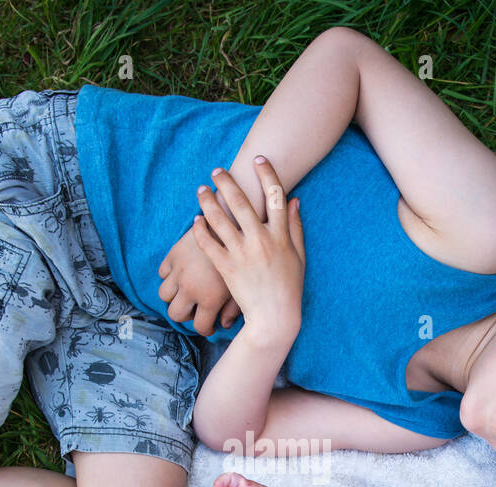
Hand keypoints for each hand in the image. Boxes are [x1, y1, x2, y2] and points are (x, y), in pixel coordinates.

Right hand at [157, 226, 240, 336]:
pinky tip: (181, 274)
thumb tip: (225, 324)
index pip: (199, 327)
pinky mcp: (174, 254)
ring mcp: (180, 271)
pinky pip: (162, 273)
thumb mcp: (244, 284)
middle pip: (175, 314)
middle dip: (185, 316)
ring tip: (185, 292)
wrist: (235, 220)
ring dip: (174, 296)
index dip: (205, 329)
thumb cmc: (247, 254)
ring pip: (164, 295)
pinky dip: (169, 276)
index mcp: (210, 299)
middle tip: (195, 310)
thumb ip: (233, 309)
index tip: (209, 326)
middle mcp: (191, 288)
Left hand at [191, 157, 304, 343]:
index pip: (275, 196)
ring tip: (201, 190)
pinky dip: (200, 230)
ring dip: (208, 201)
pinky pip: (208, 244)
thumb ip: (295, 226)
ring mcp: (242, 254)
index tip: (258, 160)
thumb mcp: (299, 256)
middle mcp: (260, 241)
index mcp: (280, 236)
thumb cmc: (289, 286)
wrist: (275, 316)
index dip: (266, 174)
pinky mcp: (226, 268)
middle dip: (227, 182)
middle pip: (241, 202)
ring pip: (220, 219)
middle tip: (216, 170)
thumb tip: (293, 199)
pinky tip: (196, 220)